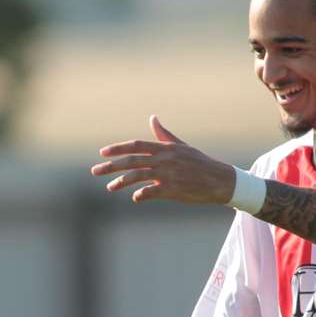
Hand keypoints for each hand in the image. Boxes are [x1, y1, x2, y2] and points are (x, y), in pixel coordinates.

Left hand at [91, 116, 237, 204]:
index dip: (118, 148)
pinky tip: (135, 198)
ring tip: (110, 187)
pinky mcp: (174, 189)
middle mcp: (164, 159)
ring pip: (139, 176)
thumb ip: (164, 135)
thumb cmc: (199, 163)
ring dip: (121, 182)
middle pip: (132, 160)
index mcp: (165, 148)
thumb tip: (152, 118)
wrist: (220, 180)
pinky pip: (152, 192)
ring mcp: (168, 174)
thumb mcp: (181, 146)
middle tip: (95, 170)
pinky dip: (142, 194)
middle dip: (111, 165)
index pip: (136, 145)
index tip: (102, 152)